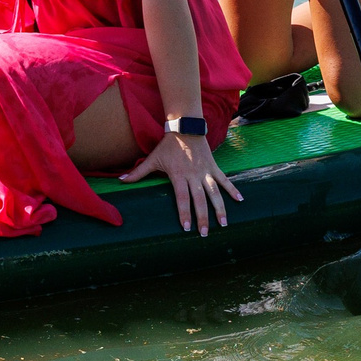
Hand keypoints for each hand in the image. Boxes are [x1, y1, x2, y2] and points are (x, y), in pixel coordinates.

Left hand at [119, 130, 241, 234]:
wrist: (185, 127)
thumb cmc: (168, 145)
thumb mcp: (152, 158)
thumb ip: (138, 172)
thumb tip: (120, 180)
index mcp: (178, 175)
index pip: (182, 198)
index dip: (185, 213)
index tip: (187, 228)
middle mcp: (194, 175)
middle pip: (200, 199)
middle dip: (203, 218)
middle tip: (205, 234)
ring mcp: (205, 171)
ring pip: (214, 192)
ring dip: (220, 208)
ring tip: (224, 224)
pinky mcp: (213, 166)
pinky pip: (224, 180)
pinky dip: (233, 189)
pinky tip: (240, 200)